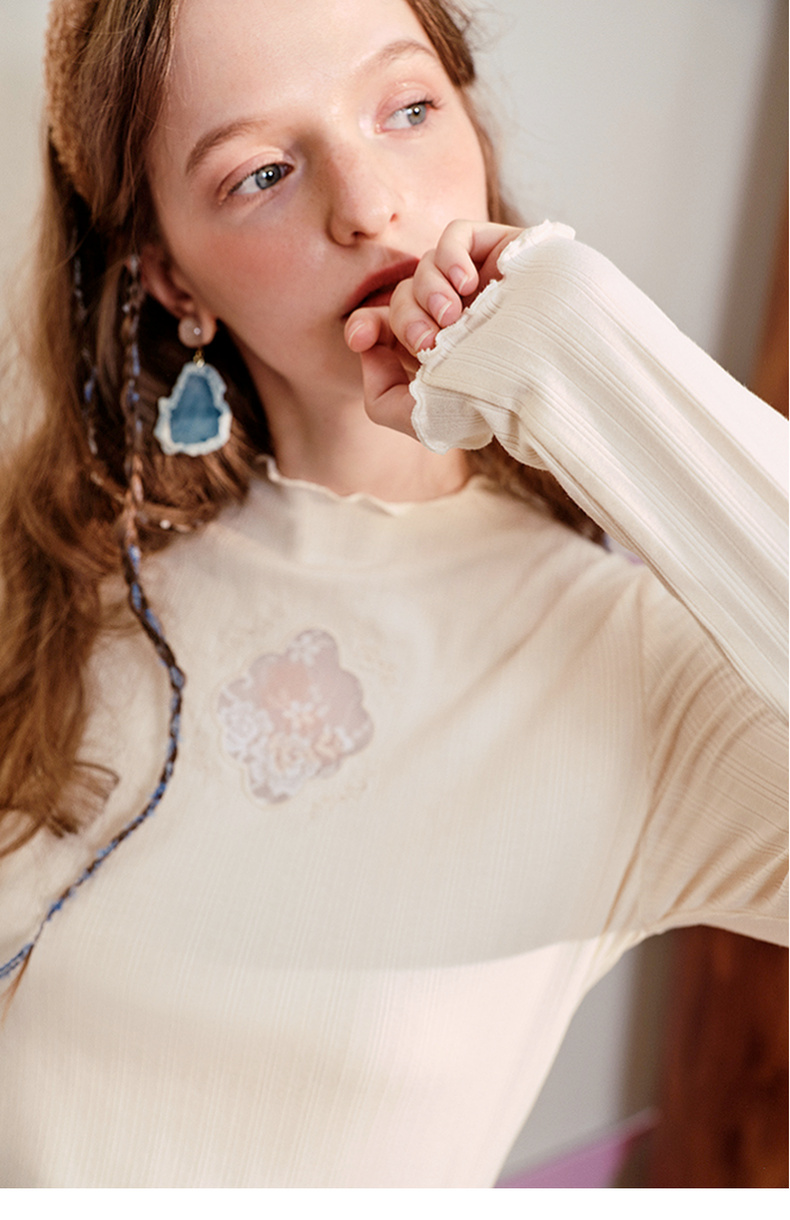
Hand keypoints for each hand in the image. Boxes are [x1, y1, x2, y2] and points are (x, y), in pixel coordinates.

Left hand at [344, 220, 522, 435]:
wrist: (554, 376)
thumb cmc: (495, 403)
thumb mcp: (425, 420)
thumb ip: (380, 398)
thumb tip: (369, 348)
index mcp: (438, 349)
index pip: (384, 324)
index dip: (365, 325)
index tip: (359, 337)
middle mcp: (456, 314)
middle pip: (402, 297)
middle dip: (404, 318)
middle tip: (428, 343)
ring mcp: (479, 281)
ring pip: (425, 266)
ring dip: (428, 292)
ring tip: (454, 318)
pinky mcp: (502, 250)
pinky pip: (455, 234)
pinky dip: (451, 256)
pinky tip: (468, 285)